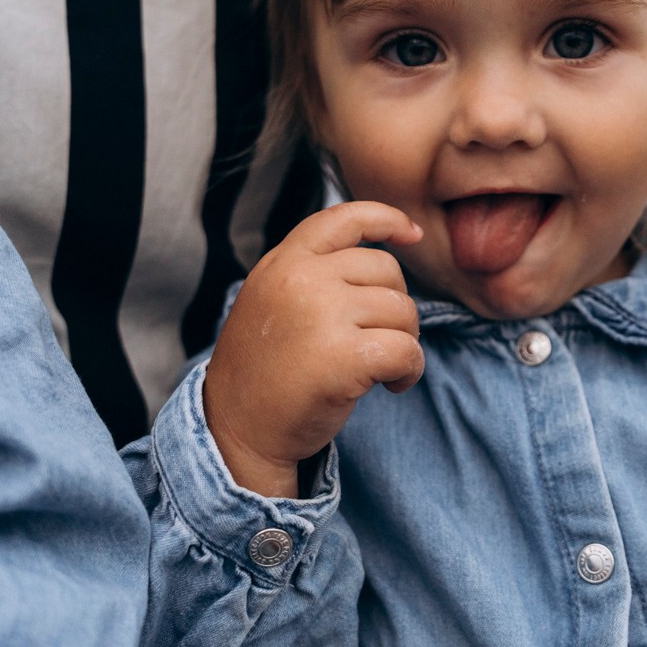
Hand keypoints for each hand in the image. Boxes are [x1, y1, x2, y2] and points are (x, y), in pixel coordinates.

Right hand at [203, 202, 423, 497]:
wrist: (236, 429)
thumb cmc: (264, 370)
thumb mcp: (272, 300)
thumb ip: (312, 273)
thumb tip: (384, 259)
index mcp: (284, 261)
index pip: (344, 217)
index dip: (386, 219)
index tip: (411, 233)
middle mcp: (302, 279)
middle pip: (387, 270)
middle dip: (394, 307)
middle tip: (375, 341)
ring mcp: (322, 314)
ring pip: (403, 311)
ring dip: (403, 342)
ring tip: (377, 369)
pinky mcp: (343, 357)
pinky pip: (407, 350)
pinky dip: (410, 370)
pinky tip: (392, 386)